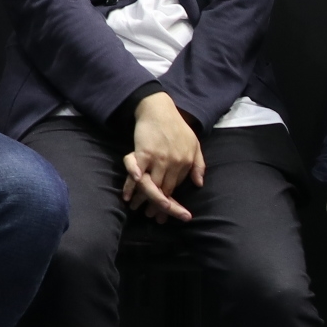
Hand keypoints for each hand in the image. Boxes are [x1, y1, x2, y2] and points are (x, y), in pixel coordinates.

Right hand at [121, 92, 203, 222]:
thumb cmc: (178, 127)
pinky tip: (127, 194)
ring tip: (136, 208)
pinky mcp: (143, 152)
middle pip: (164, 190)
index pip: (176, 189)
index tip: (170, 215)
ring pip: (151, 185)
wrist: (159, 109)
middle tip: (152, 218)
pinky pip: (137, 172)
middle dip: (158, 207)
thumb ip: (199, 165)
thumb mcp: (195, 145)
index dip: (172, 203)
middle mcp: (173, 163)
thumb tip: (199, 184)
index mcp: (185, 163)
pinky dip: (131, 184)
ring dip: (143, 199)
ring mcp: (158, 158)